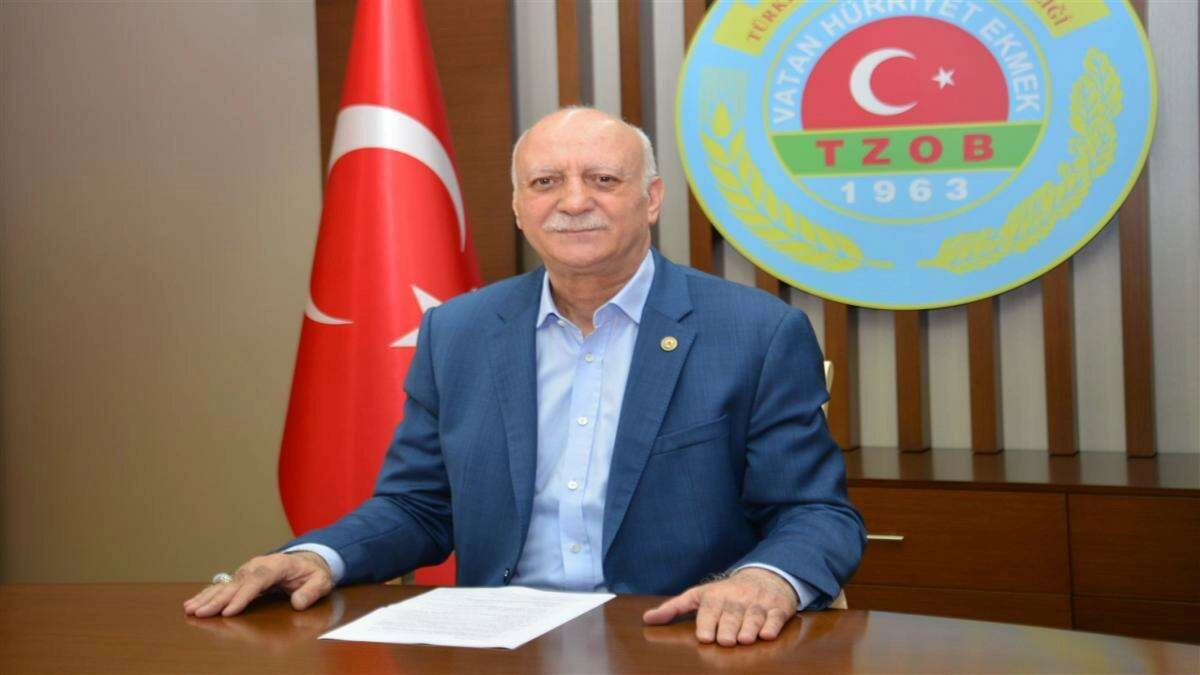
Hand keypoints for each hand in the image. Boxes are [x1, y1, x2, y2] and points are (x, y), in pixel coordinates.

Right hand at [183, 551, 333, 617]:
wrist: (306, 561)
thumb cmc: (312, 573)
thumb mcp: (321, 581)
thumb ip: (311, 591)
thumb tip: (298, 602)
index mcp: (277, 565)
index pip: (258, 580)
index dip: (243, 596)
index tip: (229, 611)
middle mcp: (258, 566)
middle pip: (236, 584)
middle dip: (218, 600)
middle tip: (201, 613)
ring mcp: (247, 571)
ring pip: (225, 585)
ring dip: (207, 598)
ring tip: (190, 609)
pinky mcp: (241, 578)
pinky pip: (222, 587)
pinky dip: (206, 595)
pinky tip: (192, 604)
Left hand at [642, 568, 798, 645]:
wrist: (766, 576)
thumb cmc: (727, 593)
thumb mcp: (699, 596)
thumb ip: (674, 608)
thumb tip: (647, 619)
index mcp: (716, 595)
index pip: (710, 608)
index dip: (708, 622)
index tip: (705, 637)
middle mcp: (737, 598)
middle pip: (732, 614)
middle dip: (728, 627)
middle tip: (725, 640)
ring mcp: (759, 602)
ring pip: (754, 616)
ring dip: (749, 627)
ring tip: (745, 639)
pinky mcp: (779, 607)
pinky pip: (776, 616)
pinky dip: (772, 625)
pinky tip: (767, 634)